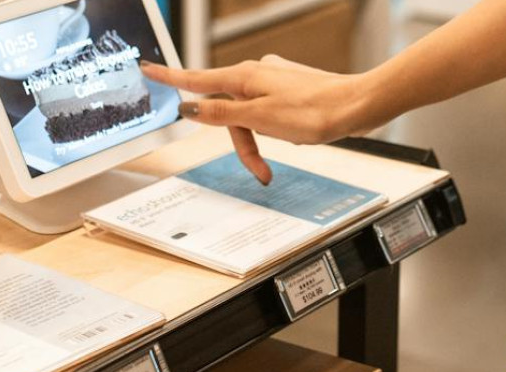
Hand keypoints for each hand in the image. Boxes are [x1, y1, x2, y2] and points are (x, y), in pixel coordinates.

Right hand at [142, 56, 373, 183]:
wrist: (359, 106)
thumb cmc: (314, 112)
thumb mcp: (259, 118)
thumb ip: (221, 113)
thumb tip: (188, 107)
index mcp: (244, 77)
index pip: (196, 79)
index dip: (169, 78)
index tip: (147, 69)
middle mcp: (256, 73)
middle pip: (225, 109)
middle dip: (236, 141)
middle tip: (258, 169)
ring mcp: (273, 80)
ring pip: (246, 114)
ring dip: (255, 141)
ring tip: (276, 161)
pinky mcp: (289, 88)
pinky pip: (264, 112)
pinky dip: (268, 131)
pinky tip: (288, 137)